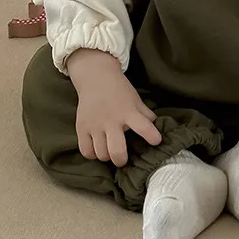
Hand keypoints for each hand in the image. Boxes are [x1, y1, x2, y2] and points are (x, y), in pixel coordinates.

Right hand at [67, 48, 161, 166]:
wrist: (96, 78)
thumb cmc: (119, 90)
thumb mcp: (136, 100)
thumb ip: (145, 114)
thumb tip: (156, 127)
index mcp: (128, 112)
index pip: (143, 126)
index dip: (152, 136)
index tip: (157, 142)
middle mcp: (111, 120)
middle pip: (116, 150)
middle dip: (121, 160)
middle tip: (123, 160)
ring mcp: (95, 126)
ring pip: (101, 153)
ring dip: (107, 156)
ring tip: (111, 152)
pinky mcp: (81, 128)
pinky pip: (86, 151)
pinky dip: (92, 154)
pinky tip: (98, 149)